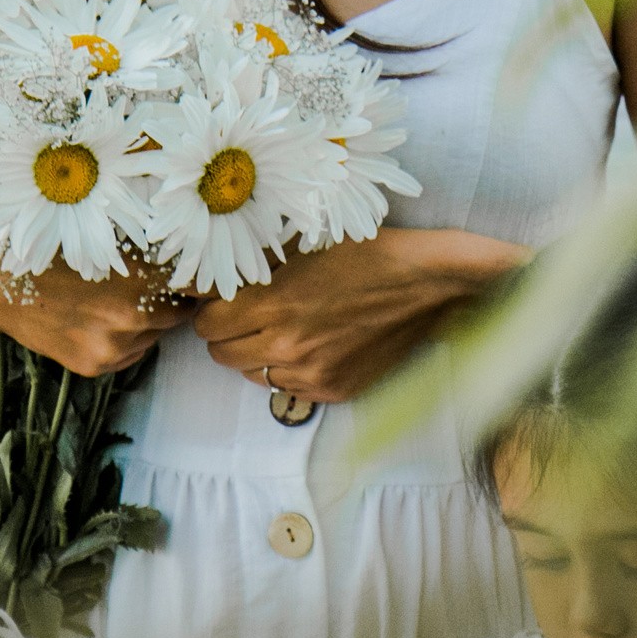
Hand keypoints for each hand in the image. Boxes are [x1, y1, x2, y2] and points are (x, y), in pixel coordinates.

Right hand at [0, 257, 196, 376]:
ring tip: (111, 299)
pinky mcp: (95, 364)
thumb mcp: (102, 234)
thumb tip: (188, 247)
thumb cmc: (48, 247)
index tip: (187, 271)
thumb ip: (146, 245)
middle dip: (167, 299)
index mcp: (141, 273)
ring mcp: (114, 344)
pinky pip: (129, 354)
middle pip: (179, 313)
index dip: (192, 277)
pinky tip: (95, 317)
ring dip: (145, 321)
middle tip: (145, 284)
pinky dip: (122, 340)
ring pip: (153, 336)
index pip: (196, 286)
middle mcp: (133, 313)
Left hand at [192, 227, 525, 402]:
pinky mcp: (334, 391)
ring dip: (256, 354)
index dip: (211, 311)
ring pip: (252, 375)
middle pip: (221, 354)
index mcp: (274, 303)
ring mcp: (311, 374)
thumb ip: (257, 266)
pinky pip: (288, 389)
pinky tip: (310, 345)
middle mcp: (287, 346)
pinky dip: (289, 370)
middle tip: (245, 316)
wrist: (429, 285)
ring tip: (281, 329)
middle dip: (226, 334)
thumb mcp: (305, 246)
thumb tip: (214, 277)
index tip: (223, 301)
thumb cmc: (368, 254)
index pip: (208, 324)